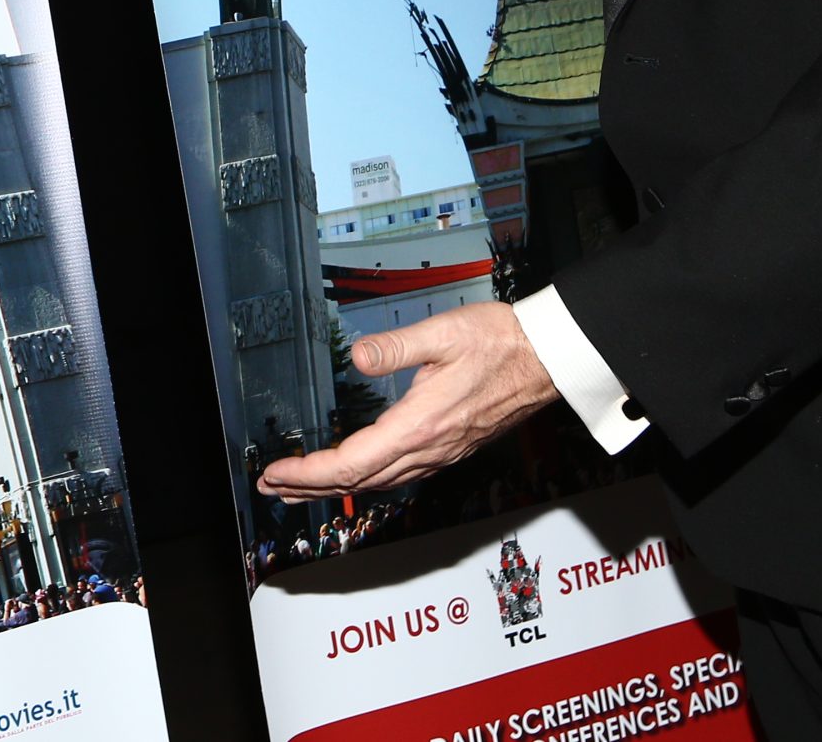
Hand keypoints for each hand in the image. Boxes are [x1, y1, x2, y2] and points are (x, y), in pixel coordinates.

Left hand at [260, 302, 561, 499]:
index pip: (350, 463)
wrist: (549, 359)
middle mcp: (429, 448)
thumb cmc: (502, 343)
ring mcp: (442, 453)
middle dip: (311, 487)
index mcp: (420, 426)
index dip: (308, 472)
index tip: (275, 472)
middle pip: (359, 481)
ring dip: (336, 487)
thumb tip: (358, 356)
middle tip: (272, 487)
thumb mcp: (444, 333)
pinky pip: (401, 476)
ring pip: (379, 483)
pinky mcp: (451, 448)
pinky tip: (358, 473)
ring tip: (303, 486)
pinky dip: (367, 480)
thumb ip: (396, 346)